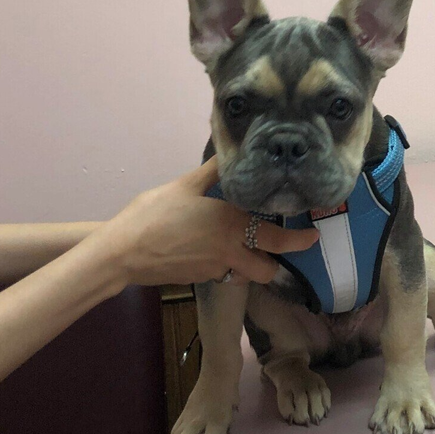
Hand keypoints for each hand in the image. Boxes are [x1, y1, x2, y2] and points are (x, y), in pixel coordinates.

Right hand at [90, 158, 318, 288]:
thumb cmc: (153, 214)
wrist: (121, 252)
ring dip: (256, 265)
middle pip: (269, 269)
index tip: (314, 234)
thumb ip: (212, 173)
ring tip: (255, 248)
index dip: (298, 239)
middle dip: (282, 261)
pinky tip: (221, 250)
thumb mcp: (185, 185)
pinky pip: (225, 274)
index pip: (276, 237)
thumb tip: (228, 154)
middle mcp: (230, 250)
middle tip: (292, 247)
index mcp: (232, 224)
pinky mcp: (198, 279)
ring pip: (248, 275)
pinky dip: (231, 266)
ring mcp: (214, 269)